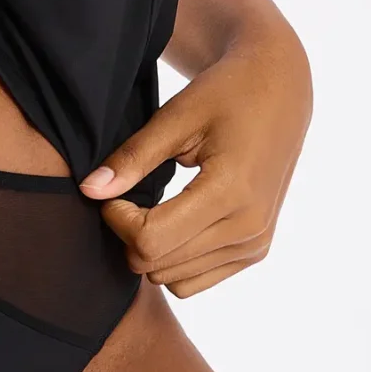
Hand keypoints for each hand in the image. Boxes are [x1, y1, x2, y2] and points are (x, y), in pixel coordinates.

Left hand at [81, 24, 311, 296]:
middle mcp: (248, 227)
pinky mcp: (256, 250)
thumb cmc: (227, 93)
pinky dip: (175, 259)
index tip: (112, 191)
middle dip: (129, 235)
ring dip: (151, 250)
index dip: (117, 220)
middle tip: (126, 196)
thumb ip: (134, 157)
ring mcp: (255, 243)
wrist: (280, 91)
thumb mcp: (177, 117)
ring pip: (176, 280)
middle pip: (159, 264)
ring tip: (150, 206)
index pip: (151, 240)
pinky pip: (197, 280)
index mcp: (230, 192)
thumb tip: (89, 190)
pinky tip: (172, 221)